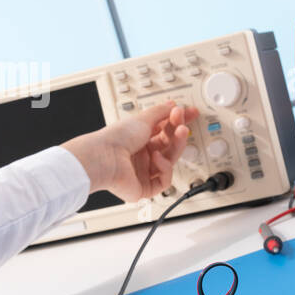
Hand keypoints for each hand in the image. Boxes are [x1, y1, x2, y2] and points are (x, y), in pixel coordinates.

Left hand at [61, 100, 199, 202]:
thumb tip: (172, 105)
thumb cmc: (116, 138)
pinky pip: (164, 180)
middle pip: (169, 146)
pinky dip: (164, 168)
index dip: (178, 122)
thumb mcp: (142, 119)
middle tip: (183, 123)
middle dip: (178, 134)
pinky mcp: (144, 188)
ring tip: (179, 133)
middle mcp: (141, 155)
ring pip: (170, 162)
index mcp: (138, 139)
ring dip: (176, 146)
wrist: (104, 158)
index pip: (164, 130)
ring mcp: (143, 172)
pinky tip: (156, 158)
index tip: (190, 113)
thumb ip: (161, 112)